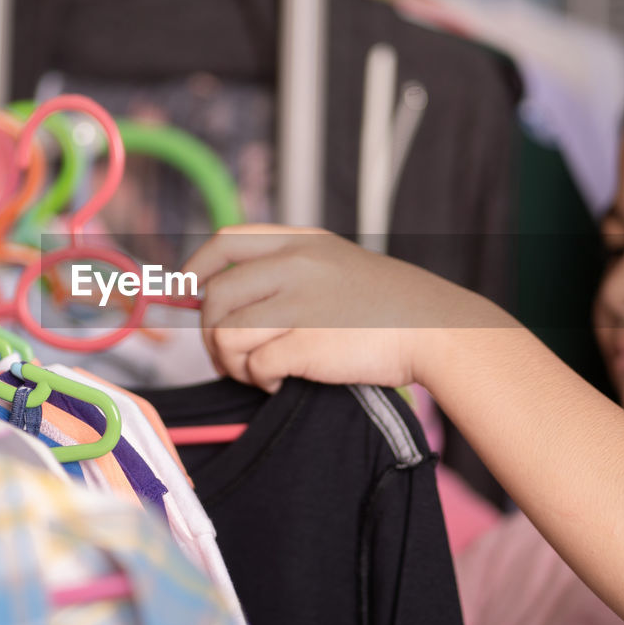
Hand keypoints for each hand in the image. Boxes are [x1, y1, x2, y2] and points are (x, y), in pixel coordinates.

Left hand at [183, 224, 481, 391]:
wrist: (437, 329)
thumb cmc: (389, 305)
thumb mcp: (337, 263)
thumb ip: (288, 269)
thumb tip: (222, 294)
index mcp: (301, 242)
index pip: (224, 242)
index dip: (194, 270)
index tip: (186, 294)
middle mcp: (295, 266)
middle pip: (215, 296)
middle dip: (210, 333)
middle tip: (230, 356)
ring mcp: (300, 304)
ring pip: (225, 333)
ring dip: (231, 362)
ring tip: (258, 372)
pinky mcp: (307, 344)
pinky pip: (255, 365)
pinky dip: (260, 381)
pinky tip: (282, 382)